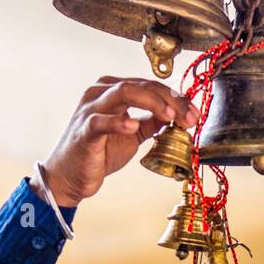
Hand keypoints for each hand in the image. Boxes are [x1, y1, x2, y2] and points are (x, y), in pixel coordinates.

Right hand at [32, 76, 199, 207]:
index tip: (194, 115)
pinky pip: (101, 121)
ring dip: (152, 102)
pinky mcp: (84, 129)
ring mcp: (90, 109)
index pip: (150, 86)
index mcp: (113, 90)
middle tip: (189, 118)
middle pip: (142, 85)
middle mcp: (101, 92)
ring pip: (124, 92)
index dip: (176, 98)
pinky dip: (119, 122)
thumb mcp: (132, 135)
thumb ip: (151, 122)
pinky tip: (133, 126)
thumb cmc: (99, 153)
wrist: (69, 177)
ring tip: (170, 116)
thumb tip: (175, 113)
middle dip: (171, 100)